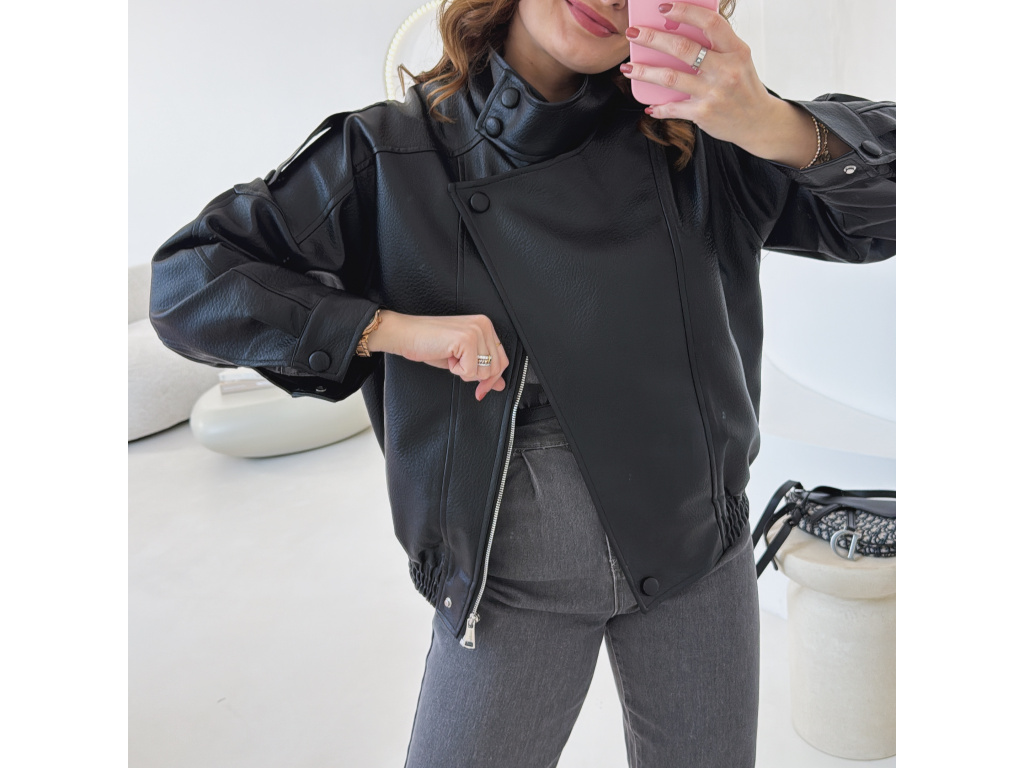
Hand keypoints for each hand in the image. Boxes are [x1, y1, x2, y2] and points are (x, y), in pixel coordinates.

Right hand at [367, 310, 509, 400]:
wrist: (405, 335)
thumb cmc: (429, 343)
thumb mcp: (461, 358)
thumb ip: (482, 368)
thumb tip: (500, 384)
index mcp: (485, 325)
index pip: (502, 359)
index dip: (492, 379)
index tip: (481, 390)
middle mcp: (484, 325)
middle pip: (496, 368)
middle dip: (477, 378)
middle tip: (458, 368)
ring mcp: (476, 331)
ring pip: (485, 371)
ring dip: (465, 372)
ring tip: (451, 357)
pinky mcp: (466, 339)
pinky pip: (471, 371)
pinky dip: (457, 371)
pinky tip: (447, 356)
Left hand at [619, 2, 823, 165]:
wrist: (758, 122)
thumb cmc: (743, 86)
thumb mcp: (739, 59)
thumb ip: (716, 45)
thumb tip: (679, 28)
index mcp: (736, 50)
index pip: (710, 22)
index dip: (685, 11)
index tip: (663, 6)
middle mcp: (725, 70)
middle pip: (682, 49)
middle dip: (652, 38)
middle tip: (632, 33)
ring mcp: (714, 93)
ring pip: (670, 77)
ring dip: (644, 72)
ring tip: (628, 67)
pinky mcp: (704, 114)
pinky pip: (673, 107)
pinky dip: (658, 107)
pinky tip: (649, 105)